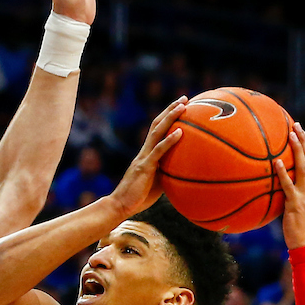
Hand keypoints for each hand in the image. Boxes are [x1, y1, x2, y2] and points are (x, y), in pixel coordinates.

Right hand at [108, 99, 186, 218]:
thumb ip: (167, 174)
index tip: (181, 107)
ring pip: (157, 132)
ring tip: (183, 106)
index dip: (167, 117)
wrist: (120, 206)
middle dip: (171, 110)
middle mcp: (144, 152)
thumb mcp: (156, 183)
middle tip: (184, 99)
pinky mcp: (145, 167)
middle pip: (157, 125)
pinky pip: (159, 151)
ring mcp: (144, 158)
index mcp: (146, 154)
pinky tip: (180, 132)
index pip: (157, 131)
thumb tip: (184, 173)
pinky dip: (170, 140)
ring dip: (170, 117)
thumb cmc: (138, 198)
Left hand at [275, 123, 304, 249]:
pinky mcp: (295, 203)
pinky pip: (288, 185)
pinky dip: (283, 172)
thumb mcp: (297, 208)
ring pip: (303, 166)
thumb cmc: (299, 229)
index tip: (300, 132)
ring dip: (297, 149)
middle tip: (296, 125)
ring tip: (290, 134)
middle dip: (304, 140)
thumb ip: (291, 195)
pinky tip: (276, 162)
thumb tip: (277, 187)